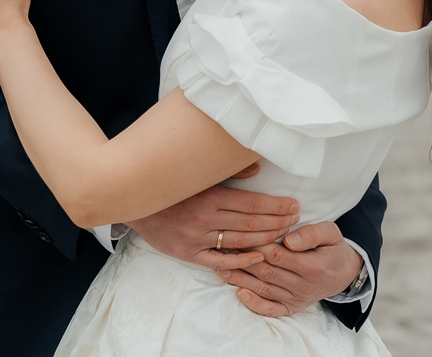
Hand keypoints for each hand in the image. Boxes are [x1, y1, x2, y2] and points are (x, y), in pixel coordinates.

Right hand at [126, 174, 300, 271]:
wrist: (135, 202)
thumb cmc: (172, 186)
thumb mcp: (198, 174)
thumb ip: (229, 172)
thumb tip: (257, 170)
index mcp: (211, 195)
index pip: (253, 203)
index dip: (277, 206)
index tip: (294, 205)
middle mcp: (206, 218)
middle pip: (251, 223)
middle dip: (278, 222)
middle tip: (296, 219)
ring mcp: (197, 238)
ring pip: (240, 241)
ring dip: (266, 239)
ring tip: (284, 235)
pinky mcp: (188, 253)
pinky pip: (219, 260)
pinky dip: (241, 260)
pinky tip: (259, 257)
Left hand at [215, 221, 363, 316]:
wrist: (342, 273)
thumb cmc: (332, 248)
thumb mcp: (331, 233)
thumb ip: (311, 234)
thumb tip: (289, 240)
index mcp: (312, 266)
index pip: (277, 254)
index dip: (256, 244)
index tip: (240, 233)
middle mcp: (303, 286)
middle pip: (266, 271)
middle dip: (242, 259)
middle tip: (223, 247)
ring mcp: (296, 299)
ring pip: (263, 288)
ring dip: (240, 279)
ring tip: (220, 266)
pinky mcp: (291, 308)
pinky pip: (270, 309)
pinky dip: (253, 303)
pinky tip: (238, 292)